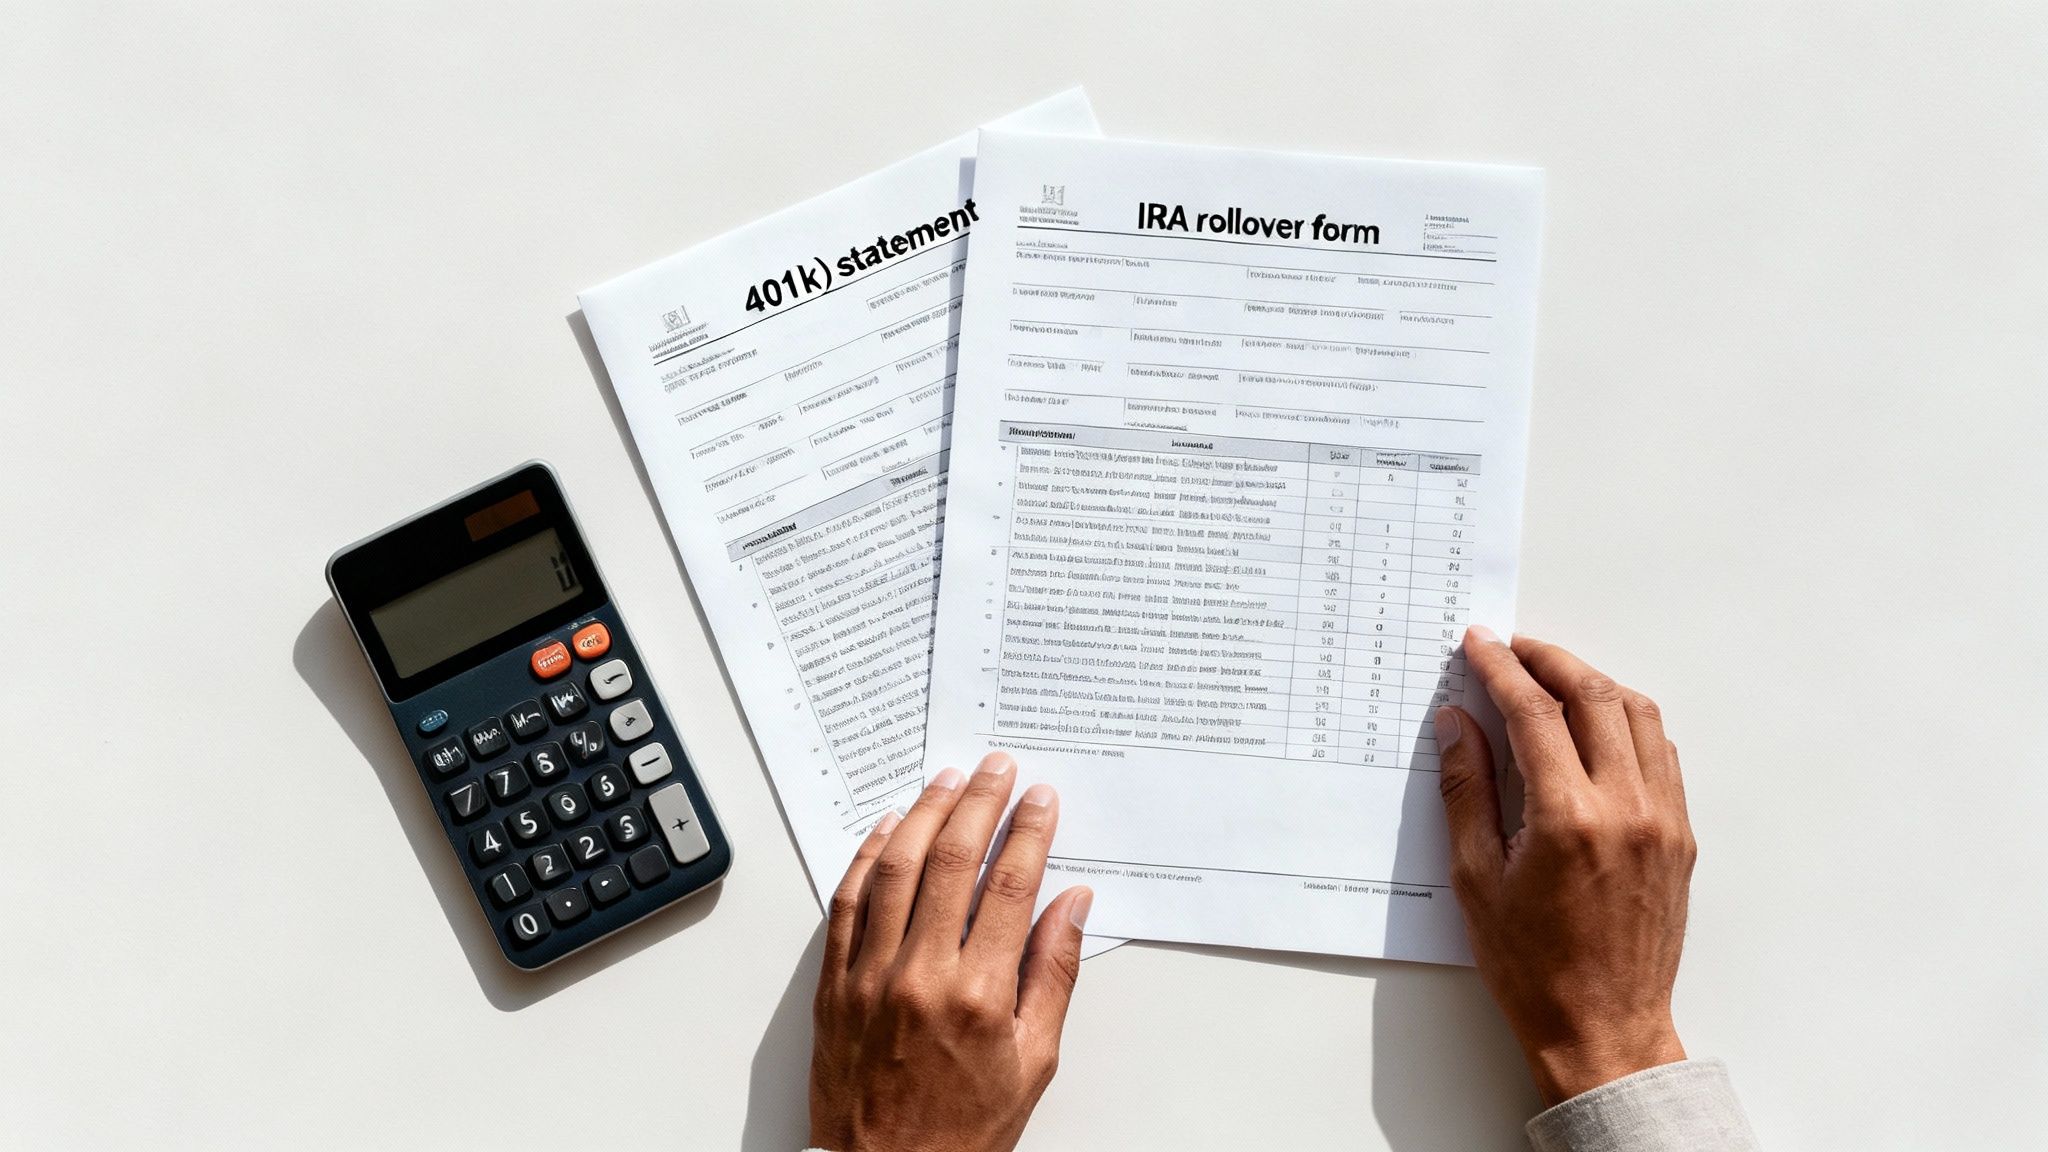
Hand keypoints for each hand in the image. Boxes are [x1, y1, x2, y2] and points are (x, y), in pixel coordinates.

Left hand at [809, 752, 1092, 1151]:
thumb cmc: (963, 1131)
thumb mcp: (1033, 1063)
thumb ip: (1053, 977)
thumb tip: (1072, 907)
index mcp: (978, 996)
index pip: (1008, 888)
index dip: (1028, 833)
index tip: (1041, 799)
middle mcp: (919, 976)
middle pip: (950, 862)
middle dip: (979, 804)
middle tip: (998, 768)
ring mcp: (869, 976)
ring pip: (894, 869)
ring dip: (923, 814)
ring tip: (948, 781)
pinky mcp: (834, 984)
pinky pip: (847, 903)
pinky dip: (866, 857)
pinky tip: (886, 828)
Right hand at [1434, 627, 1696, 1105]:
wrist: (1604, 1029)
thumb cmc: (1533, 968)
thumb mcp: (1476, 880)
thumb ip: (1467, 790)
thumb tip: (1457, 723)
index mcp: (1569, 820)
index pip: (1534, 713)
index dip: (1502, 669)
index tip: (1479, 645)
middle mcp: (1626, 810)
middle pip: (1594, 696)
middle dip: (1548, 660)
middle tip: (1511, 648)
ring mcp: (1663, 820)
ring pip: (1638, 715)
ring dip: (1593, 682)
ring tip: (1552, 675)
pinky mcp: (1681, 836)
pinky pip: (1661, 753)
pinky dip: (1628, 721)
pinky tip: (1596, 724)